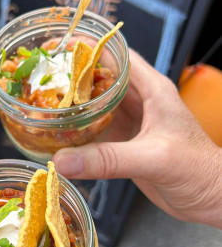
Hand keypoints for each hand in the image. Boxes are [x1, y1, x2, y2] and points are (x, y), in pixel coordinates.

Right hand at [53, 49, 221, 227]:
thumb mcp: (153, 158)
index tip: (58, 48)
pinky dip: (77, 135)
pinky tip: (57, 138)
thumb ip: (108, 159)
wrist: (210, 198)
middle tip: (41, 78)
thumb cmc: (197, 170)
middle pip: (100, 79)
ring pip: (95, 107)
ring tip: (42, 105)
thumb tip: (62, 160)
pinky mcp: (125, 146)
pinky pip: (95, 134)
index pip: (117, 56)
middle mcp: (140, 102)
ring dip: (72, 107)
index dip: (87, 48)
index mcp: (152, 90)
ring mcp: (132, 124)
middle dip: (71, 77)